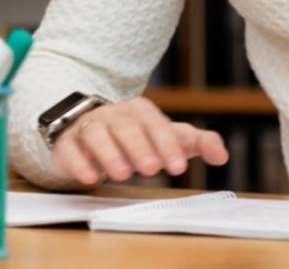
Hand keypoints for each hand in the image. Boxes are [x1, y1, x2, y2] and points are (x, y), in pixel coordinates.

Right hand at [50, 97, 228, 185]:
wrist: (89, 131)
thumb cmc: (136, 137)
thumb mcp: (168, 138)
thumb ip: (196, 143)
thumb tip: (221, 155)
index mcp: (139, 111)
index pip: (154, 122)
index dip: (166, 143)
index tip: (178, 166)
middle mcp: (112, 115)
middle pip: (124, 126)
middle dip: (139, 146)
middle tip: (152, 169)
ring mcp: (87, 127)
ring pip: (95, 134)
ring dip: (109, 153)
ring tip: (122, 174)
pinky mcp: (66, 143)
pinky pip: (69, 148)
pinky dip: (78, 161)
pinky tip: (89, 177)